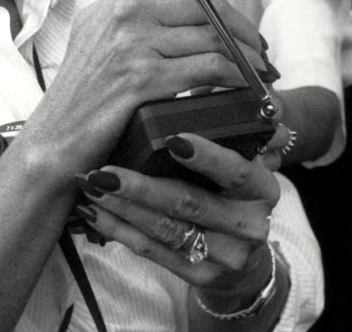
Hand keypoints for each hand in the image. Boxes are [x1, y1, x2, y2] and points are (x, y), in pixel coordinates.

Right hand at [33, 0, 268, 172]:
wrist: (56, 134)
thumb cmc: (82, 89)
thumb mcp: (99, 31)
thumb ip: (136, 8)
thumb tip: (189, 1)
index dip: (226, 11)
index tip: (244, 31)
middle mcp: (125, 9)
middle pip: (207, 9)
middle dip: (244, 32)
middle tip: (262, 54)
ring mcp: (132, 41)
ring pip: (213, 37)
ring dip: (247, 58)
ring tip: (261, 74)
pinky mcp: (142, 76)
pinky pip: (208, 69)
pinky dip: (236, 78)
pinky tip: (246, 89)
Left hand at [74, 133, 278, 300]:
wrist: (239, 249)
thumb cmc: (228, 186)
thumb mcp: (237, 154)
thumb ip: (225, 122)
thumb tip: (207, 76)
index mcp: (261, 188)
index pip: (234, 171)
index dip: (206, 156)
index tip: (172, 138)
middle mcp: (248, 225)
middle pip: (189, 203)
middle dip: (141, 186)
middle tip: (105, 169)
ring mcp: (225, 255)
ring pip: (164, 228)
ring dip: (121, 205)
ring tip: (90, 183)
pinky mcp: (200, 275)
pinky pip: (151, 251)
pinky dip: (118, 228)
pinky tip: (93, 210)